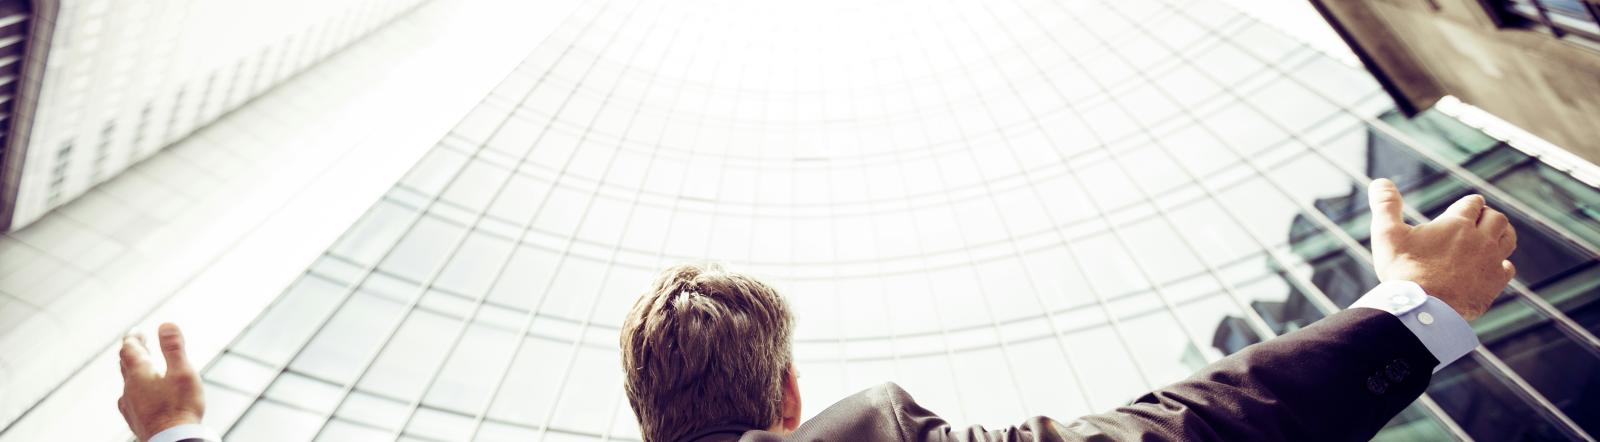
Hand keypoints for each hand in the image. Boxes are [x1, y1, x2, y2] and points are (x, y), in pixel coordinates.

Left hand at [118, 323, 204, 441]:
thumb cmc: (180, 407)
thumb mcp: (182, 372)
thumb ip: (174, 348)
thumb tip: (165, 324)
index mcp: (140, 374)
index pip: (130, 349)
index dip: (133, 338)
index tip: (137, 331)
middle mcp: (129, 388)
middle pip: (125, 365)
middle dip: (132, 351)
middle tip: (138, 342)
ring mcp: (130, 405)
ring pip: (127, 383)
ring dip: (132, 370)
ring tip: (139, 366)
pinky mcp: (135, 419)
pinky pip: (129, 400)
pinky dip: (134, 390)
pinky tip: (135, 396)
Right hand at [1368, 179, 1515, 320]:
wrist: (1421, 308)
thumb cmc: (1403, 270)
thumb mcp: (1387, 234)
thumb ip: (1386, 205)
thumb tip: (1379, 181)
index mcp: (1458, 223)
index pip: (1473, 203)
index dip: (1468, 203)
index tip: (1464, 207)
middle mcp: (1481, 239)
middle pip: (1496, 218)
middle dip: (1487, 216)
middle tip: (1478, 220)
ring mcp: (1491, 262)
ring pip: (1508, 239)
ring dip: (1502, 234)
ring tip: (1492, 236)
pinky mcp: (1494, 284)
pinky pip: (1507, 268)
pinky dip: (1502, 263)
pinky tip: (1492, 266)